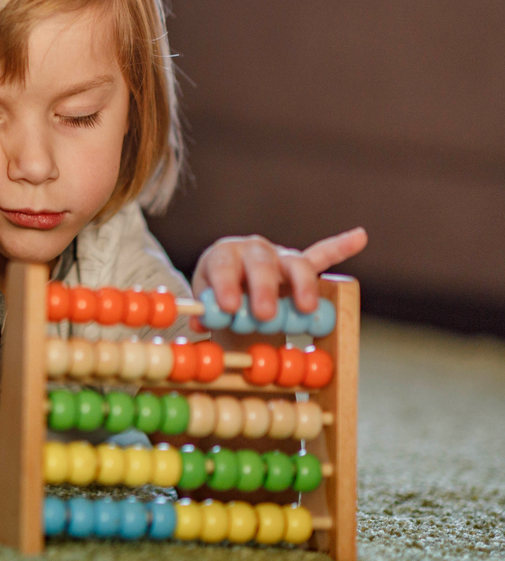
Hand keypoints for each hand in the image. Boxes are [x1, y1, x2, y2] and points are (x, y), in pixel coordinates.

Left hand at [191, 227, 367, 327]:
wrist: (230, 286)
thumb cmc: (215, 296)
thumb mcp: (206, 304)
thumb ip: (204, 313)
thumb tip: (199, 324)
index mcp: (223, 256)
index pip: (223, 266)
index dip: (225, 285)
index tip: (226, 308)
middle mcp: (253, 250)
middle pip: (261, 264)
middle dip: (264, 290)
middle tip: (265, 316)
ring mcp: (280, 256)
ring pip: (295, 263)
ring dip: (302, 286)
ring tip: (306, 308)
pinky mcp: (300, 265)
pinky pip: (322, 255)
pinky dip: (341, 246)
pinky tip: (360, 236)